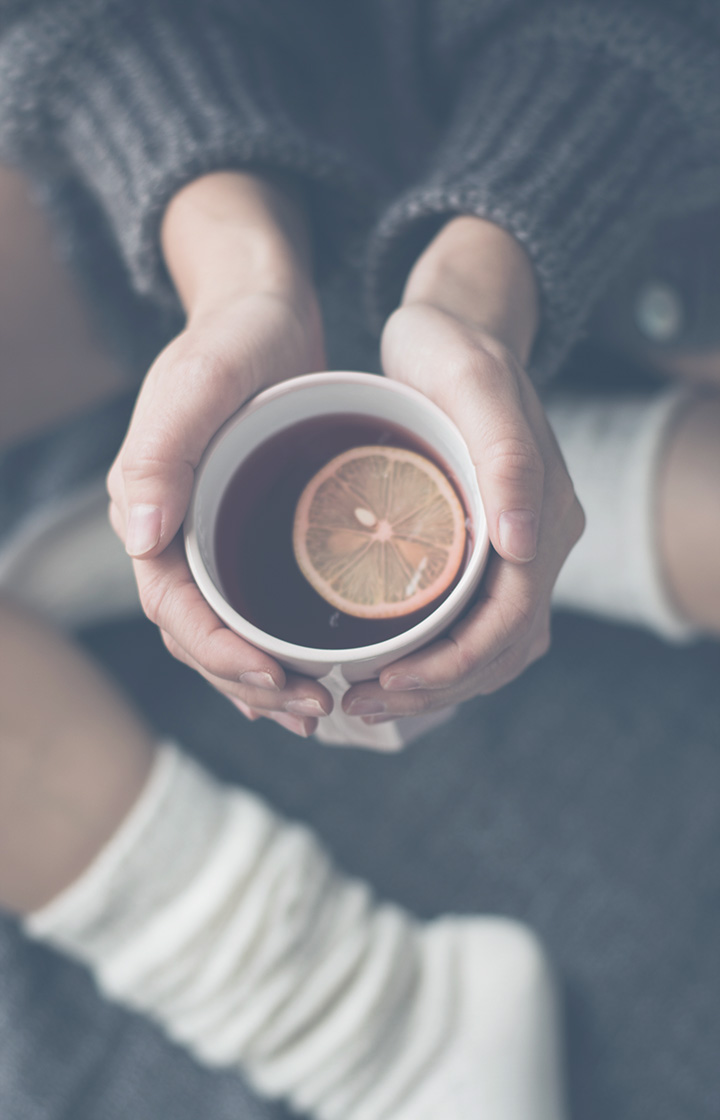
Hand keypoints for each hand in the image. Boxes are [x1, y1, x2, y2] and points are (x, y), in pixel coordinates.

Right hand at [107, 172, 333, 735]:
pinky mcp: (248, 530)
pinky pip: (253, 605)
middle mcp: (174, 530)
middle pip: (199, 633)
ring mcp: (211, 534)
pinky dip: (275, 646)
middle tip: (311, 710)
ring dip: (264, 678)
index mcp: (150, 506)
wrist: (264, 309)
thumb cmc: (232, 338)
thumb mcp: (200, 384)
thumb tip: (137, 539)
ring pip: (227, 630)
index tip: (273, 681)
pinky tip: (308, 674)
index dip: (218, 654)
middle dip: (248, 681)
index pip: (173, 606)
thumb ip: (160, 454)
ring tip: (315, 710)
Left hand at [343, 217, 584, 721]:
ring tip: (360, 698)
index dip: (452, 666)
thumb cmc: (455, 349)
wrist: (455, 325)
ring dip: (432, 684)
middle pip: (501, 649)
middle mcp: (536, 540)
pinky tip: (379, 661)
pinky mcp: (482, 544)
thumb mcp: (475, 383)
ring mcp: (513, 545)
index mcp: (545, 515)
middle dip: (433, 689)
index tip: (384, 680)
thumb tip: (523, 548)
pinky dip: (431, 654)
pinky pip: (469, 620)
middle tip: (356, 704)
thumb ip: (506, 458)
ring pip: (488, 646)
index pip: (511, 623)